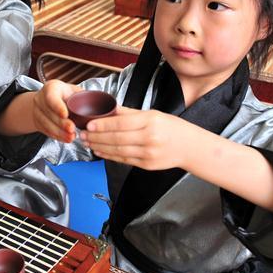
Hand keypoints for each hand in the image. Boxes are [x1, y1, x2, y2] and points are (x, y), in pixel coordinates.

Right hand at [32, 80, 81, 142]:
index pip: (51, 97)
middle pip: (49, 113)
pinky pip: (46, 131)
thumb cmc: (65, 95)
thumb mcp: (73, 91)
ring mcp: (37, 111)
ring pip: (46, 124)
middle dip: (61, 123)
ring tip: (71, 137)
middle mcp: (40, 99)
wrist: (47, 101)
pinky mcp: (37, 123)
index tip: (65, 114)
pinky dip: (57, 136)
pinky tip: (66, 139)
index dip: (58, 107)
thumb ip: (82, 97)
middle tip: (72, 130)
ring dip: (59, 132)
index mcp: (51, 88)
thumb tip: (99, 106)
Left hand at [81, 107, 195, 169]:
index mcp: (150, 121)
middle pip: (116, 138)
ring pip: (117, 150)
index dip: (102, 125)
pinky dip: (109, 155)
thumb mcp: (153, 114)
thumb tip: (108, 108)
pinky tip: (99, 151)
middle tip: (82, 134)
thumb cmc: (171, 128)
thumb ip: (129, 113)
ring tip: (87, 142)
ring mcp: (148, 153)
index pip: (121, 123)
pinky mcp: (146, 164)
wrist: (189, 147)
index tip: (88, 125)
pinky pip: (123, 159)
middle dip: (96, 137)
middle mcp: (149, 138)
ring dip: (99, 147)